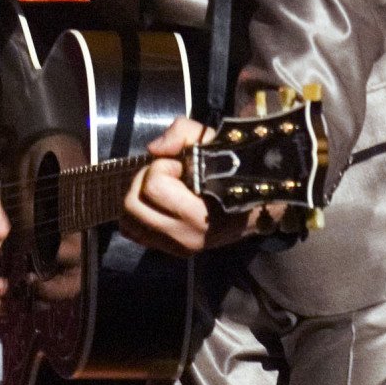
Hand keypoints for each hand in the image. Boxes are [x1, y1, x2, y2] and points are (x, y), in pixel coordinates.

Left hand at [121, 117, 252, 255]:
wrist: (257, 207)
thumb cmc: (236, 170)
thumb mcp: (214, 140)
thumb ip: (183, 133)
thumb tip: (154, 148)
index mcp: (199, 213)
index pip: (154, 185)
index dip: (164, 166)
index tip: (183, 165)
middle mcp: (185, 236)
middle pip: (132, 204)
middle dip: (145, 181)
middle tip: (167, 174)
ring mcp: (177, 248)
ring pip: (128, 221)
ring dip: (138, 198)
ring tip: (162, 189)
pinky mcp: (170, 251)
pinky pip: (133, 233)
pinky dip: (136, 215)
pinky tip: (155, 203)